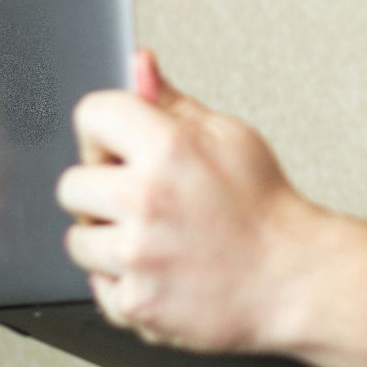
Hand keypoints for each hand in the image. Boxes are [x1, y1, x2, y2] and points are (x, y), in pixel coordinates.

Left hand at [59, 48, 325, 354]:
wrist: (295, 278)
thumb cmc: (264, 209)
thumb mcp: (229, 138)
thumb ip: (172, 103)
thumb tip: (138, 64)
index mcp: (169, 148)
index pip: (91, 114)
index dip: (107, 133)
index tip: (125, 150)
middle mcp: (147, 199)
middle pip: (71, 184)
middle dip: (103, 192)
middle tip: (148, 204)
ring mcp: (138, 255)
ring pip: (78, 239)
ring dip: (109, 241)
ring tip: (157, 241)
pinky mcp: (136, 302)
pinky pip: (98, 286)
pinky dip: (126, 284)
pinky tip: (164, 272)